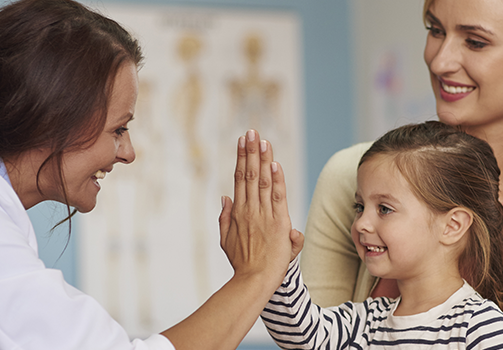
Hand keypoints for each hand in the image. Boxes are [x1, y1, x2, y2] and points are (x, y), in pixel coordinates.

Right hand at [218, 130, 296, 280]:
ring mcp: (263, 215)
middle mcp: (249, 210)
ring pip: (261, 182)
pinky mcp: (278, 223)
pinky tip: (274, 164)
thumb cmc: (242, 263)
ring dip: (262, 159)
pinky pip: (276, 197)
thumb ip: (225, 218)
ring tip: (262, 140)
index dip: (242, 158)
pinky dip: (276, 180)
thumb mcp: (226, 240)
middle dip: (250, 151)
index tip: (243, 142)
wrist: (254, 281)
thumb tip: (224, 196)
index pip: (240, 179)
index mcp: (238, 212)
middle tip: (251, 131)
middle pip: (249, 174)